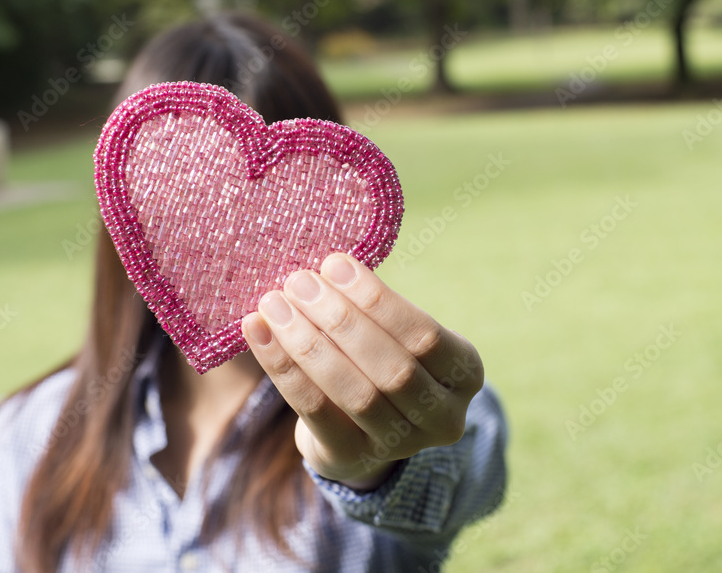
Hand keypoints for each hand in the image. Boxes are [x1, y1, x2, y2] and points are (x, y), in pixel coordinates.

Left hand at [241, 253, 483, 490]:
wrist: (360, 430)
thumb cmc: (379, 358)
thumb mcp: (395, 333)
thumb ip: (371, 307)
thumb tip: (323, 266)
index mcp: (464, 373)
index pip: (424, 335)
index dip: (376, 300)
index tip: (333, 263)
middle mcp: (443, 416)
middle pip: (391, 368)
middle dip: (339, 320)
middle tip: (298, 281)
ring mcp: (401, 445)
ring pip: (353, 392)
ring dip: (307, 343)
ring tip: (273, 303)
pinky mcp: (353, 458)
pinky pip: (314, 411)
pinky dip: (282, 367)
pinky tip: (257, 331)